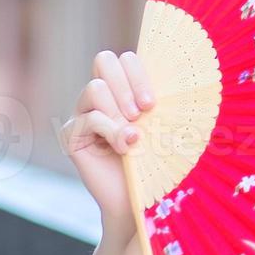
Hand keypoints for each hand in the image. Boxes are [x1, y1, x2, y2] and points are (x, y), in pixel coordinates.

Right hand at [59, 50, 155, 228]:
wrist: (142, 196)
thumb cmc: (160, 157)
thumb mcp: (164, 121)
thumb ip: (160, 97)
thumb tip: (181, 68)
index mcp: (124, 87)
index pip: (124, 58)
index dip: (138, 74)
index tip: (153, 103)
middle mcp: (101, 96)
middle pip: (104, 60)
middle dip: (127, 85)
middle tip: (144, 112)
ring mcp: (83, 113)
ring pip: (95, 88)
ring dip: (119, 109)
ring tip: (135, 133)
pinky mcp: (72, 134)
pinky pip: (89, 118)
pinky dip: (112, 131)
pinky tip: (126, 146)